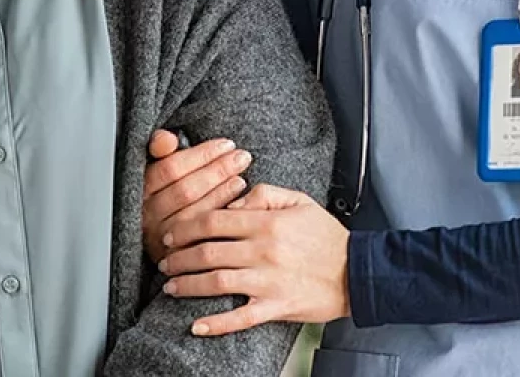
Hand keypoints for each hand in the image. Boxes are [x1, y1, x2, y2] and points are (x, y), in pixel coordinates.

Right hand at [142, 130, 252, 264]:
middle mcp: (146, 215)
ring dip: (222, 192)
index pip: (171, 168)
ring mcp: (160, 239)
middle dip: (218, 170)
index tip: (226, 144)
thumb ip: (160, 148)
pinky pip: (202, 236)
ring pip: (194, 213)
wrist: (163, 238)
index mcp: (141, 189)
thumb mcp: (160, 166)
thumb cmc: (166, 191)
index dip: (202, 155)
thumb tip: (166, 139)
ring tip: (241, 177)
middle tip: (242, 157)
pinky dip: (221, 215)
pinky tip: (237, 202)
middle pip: (185, 190)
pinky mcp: (175, 257)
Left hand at [158, 183, 350, 335]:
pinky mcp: (276, 307)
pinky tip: (196, 325)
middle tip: (163, 260)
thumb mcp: (299, 200)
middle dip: (179, 256)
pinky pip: (240, 318)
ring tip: (170, 286)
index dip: (187, 226)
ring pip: (217, 282)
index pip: (214, 220)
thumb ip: (264, 194)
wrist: (356, 272)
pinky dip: (216, 324)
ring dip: (188, 284)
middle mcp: (263, 251)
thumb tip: (233, 201)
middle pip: (208, 251)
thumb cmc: (326, 235)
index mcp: (267, 222)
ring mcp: (268, 282)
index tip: (172, 232)